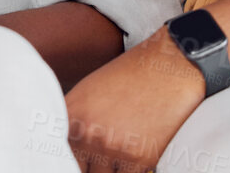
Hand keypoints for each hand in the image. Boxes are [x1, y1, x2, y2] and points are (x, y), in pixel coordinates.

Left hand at [66, 27, 204, 171]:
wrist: (171, 66)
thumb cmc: (133, 75)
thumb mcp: (91, 90)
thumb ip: (74, 120)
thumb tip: (65, 145)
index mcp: (71, 114)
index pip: (57, 153)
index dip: (65, 159)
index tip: (72, 160)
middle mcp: (87, 133)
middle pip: (78, 169)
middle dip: (87, 166)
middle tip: (99, 156)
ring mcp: (113, 148)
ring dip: (109, 170)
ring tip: (119, 151)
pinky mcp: (140, 159)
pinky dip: (130, 171)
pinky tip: (134, 160)